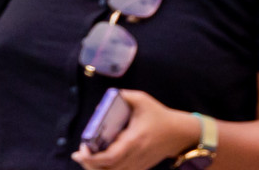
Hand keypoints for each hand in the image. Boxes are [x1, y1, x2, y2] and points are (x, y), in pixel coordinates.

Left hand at [72, 90, 199, 169]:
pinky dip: (107, 169)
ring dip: (96, 168)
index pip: (109, 157)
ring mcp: (137, 165)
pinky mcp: (139, 168)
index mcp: (134, 139)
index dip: (91, 158)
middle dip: (88, 165)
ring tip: (87, 157)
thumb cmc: (158, 115)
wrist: (179, 133)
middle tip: (79, 155)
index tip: (80, 151)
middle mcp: (135, 155)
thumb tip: (102, 103)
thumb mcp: (142, 100)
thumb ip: (123, 96)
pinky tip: (99, 161)